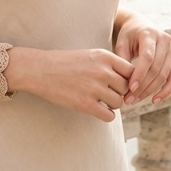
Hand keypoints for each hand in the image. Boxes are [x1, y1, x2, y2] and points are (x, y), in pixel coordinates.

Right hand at [9, 48, 134, 121]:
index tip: (119, 84)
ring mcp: (94, 88)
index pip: (131, 71)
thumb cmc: (65, 62)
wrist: (40, 69)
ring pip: (119, 103)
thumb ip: (109, 65)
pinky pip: (109, 115)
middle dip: (120, 93)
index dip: (128, 79)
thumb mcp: (90, 55)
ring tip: (101, 101)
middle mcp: (102, 71)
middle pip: (126, 88)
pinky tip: (97, 110)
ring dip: (112, 105)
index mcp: (104, 56)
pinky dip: (106, 115)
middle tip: (109, 94)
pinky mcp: (85, 104)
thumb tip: (129, 82)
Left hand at [113, 12, 170, 106]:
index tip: (130, 89)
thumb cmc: (128, 36)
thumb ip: (122, 60)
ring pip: (164, 75)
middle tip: (128, 99)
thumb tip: (123, 82)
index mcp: (149, 33)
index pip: (147, 57)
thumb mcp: (121, 43)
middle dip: (142, 86)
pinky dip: (165, 91)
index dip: (139, 74)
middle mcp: (164, 40)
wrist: (140, 26)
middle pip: (156, 68)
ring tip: (135, 100)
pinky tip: (154, 100)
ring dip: (150, 91)